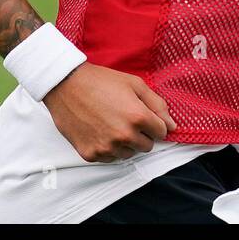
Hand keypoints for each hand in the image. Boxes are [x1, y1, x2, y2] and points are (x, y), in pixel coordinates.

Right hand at [43, 63, 177, 162]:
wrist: (66, 85)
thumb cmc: (101, 81)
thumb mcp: (134, 84)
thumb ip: (157, 104)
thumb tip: (172, 125)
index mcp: (137, 117)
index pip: (162, 132)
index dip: (155, 123)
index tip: (144, 116)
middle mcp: (124, 136)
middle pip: (147, 146)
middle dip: (142, 134)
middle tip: (126, 118)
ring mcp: (106, 147)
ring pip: (128, 154)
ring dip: (125, 143)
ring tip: (112, 124)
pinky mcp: (91, 154)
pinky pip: (109, 158)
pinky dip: (108, 148)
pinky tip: (99, 130)